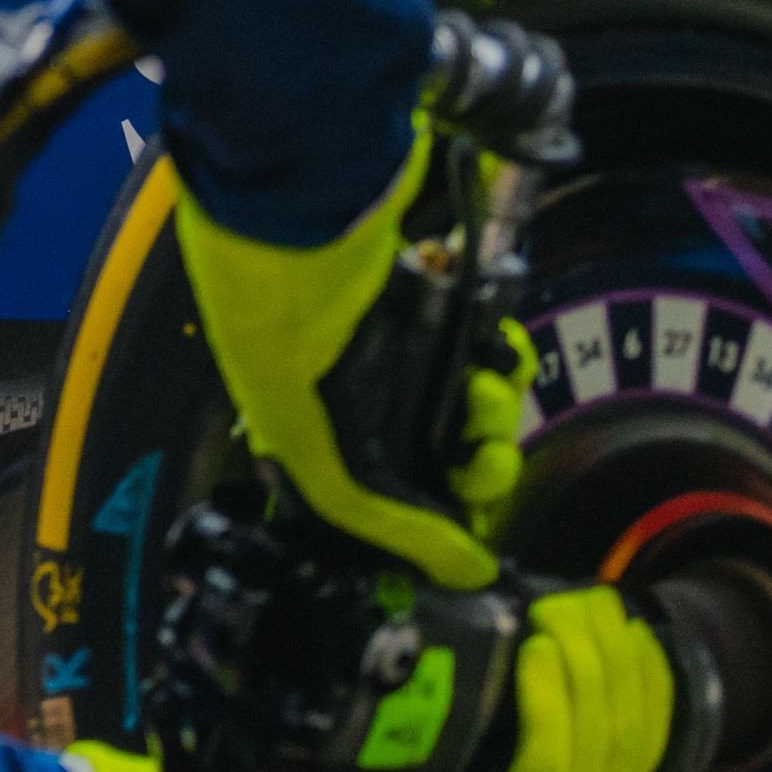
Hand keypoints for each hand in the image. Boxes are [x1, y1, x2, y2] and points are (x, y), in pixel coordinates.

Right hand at [172, 142, 510, 589]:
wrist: (303, 200)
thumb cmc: (271, 316)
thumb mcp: (312, 445)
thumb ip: (386, 519)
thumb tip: (465, 572)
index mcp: (310, 433)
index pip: (385, 507)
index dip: (434, 525)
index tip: (473, 534)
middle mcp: (354, 391)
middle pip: (441, 457)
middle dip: (476, 467)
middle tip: (486, 455)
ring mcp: (396, 342)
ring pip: (470, 403)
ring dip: (492, 410)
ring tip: (486, 389)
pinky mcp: (434, 294)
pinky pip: (485, 341)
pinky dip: (501, 352)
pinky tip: (496, 350)